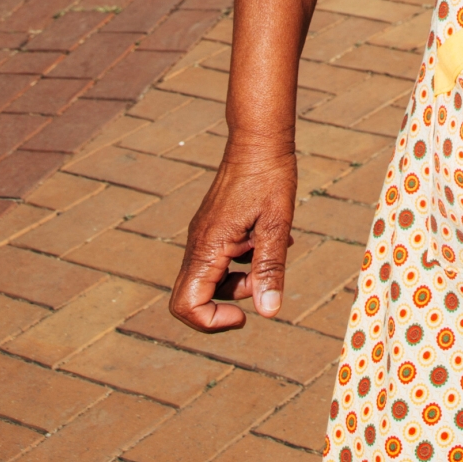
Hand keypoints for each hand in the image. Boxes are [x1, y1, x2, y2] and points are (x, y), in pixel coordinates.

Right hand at [169, 142, 297, 330]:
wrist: (259, 139)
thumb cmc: (269, 177)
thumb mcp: (275, 225)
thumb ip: (269, 270)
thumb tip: (268, 312)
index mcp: (207, 246)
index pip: (186, 305)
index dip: (212, 321)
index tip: (245, 313)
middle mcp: (197, 243)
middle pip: (193, 298)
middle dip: (227, 303)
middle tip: (260, 284)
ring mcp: (202, 235)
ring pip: (209, 279)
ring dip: (240, 280)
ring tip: (268, 252)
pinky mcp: (212, 227)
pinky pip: (219, 259)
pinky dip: (242, 261)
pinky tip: (266, 240)